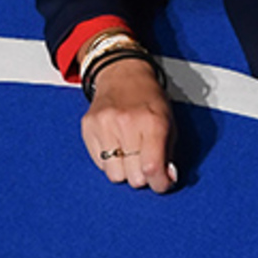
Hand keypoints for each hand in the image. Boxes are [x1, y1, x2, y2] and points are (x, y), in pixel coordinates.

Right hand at [81, 56, 177, 191]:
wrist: (123, 74)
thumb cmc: (149, 98)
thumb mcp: (169, 122)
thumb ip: (169, 153)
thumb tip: (166, 179)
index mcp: (153, 122)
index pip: (152, 168)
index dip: (159, 183)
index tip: (161, 183)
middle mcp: (127, 124)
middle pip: (133, 177)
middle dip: (142, 175)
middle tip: (144, 160)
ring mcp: (104, 126)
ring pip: (114, 175)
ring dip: (124, 170)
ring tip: (129, 152)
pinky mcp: (88, 128)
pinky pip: (99, 164)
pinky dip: (109, 161)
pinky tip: (116, 145)